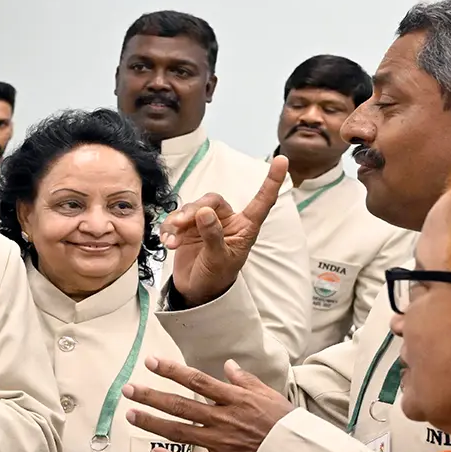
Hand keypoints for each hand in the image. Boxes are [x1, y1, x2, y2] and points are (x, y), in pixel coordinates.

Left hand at [122, 357, 295, 451]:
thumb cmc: (282, 421)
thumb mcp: (266, 392)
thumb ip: (244, 379)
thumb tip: (228, 365)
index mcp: (232, 398)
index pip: (196, 380)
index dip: (171, 371)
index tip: (151, 362)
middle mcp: (221, 418)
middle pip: (180, 405)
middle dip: (151, 396)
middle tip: (129, 389)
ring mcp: (218, 441)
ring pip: (178, 432)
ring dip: (152, 423)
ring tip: (131, 415)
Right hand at [159, 156, 287, 306]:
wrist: (196, 292)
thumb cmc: (216, 277)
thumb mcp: (219, 260)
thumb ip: (213, 236)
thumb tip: (205, 212)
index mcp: (245, 227)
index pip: (262, 201)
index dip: (272, 180)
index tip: (282, 160)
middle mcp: (227, 221)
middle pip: (212, 201)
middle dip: (194, 209)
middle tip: (182, 223)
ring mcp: (207, 224)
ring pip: (192, 208)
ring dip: (179, 220)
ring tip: (172, 240)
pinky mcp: (189, 228)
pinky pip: (177, 219)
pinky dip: (170, 228)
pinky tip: (168, 241)